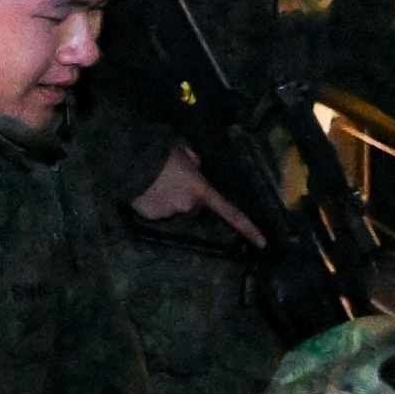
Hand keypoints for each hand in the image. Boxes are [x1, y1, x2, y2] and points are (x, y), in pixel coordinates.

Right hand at [133, 146, 266, 246]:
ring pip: (175, 208)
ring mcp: (169, 213)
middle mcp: (188, 206)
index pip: (230, 212)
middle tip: (175, 179)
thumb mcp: (184, 151)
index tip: (262, 243)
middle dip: (189, 196)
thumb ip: (195, 160)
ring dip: (170, 199)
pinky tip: (147, 190)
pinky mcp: (152, 217)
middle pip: (194, 206)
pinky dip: (155, 203)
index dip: (248, 228)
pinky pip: (158, 211)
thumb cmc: (162, 153)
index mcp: (201, 190)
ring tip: (157, 183)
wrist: (132, 161)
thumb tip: (195, 166)